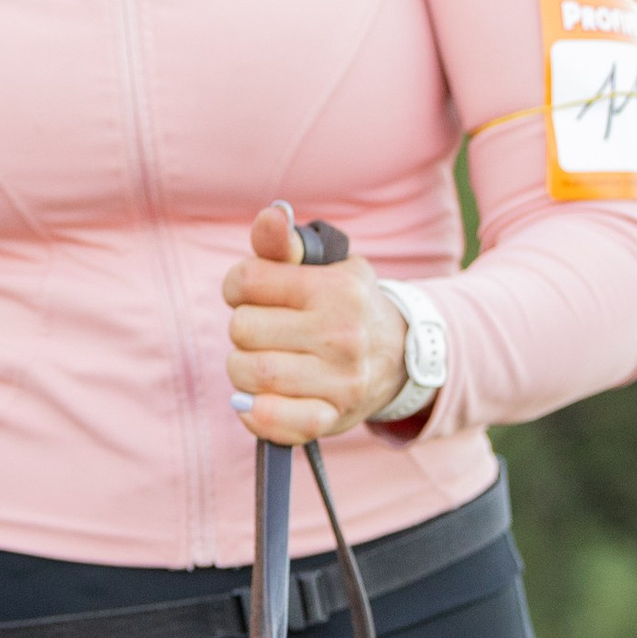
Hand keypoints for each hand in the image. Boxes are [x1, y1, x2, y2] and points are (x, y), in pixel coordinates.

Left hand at [222, 202, 409, 442]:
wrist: (399, 356)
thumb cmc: (346, 306)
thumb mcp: (324, 266)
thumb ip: (285, 244)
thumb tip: (270, 216)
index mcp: (337, 289)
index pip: (247, 280)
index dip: (237, 286)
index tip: (252, 294)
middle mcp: (343, 334)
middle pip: (242, 329)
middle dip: (244, 329)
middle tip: (264, 331)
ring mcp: (340, 381)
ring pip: (249, 373)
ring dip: (243, 369)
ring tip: (264, 361)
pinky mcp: (331, 417)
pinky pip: (272, 420)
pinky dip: (254, 412)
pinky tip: (257, 400)